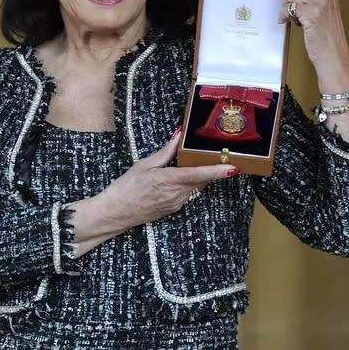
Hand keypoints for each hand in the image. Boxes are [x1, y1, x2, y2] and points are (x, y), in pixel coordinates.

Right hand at [75, 128, 237, 240]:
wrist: (115, 213)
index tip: (233, 168)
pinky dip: (186, 184)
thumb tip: (177, 136)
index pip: (200, 174)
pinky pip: (186, 194)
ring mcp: (176, 203)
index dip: (218, 171)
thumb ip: (165, 152)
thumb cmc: (126, 187)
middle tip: (216, 155)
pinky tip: (176, 178)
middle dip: (209, 168)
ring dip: (197, 176)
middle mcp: (177, 194)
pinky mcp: (173, 209)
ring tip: (190, 164)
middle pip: (201, 180)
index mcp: (170, 180)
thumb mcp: (144, 165)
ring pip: (195, 187)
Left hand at [273, 0, 348, 83]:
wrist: (333, 55)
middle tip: (282, 0)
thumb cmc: (324, 35)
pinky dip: (284, 16)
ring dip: (284, 6)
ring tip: (293, 18)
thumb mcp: (320, 8)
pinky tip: (290, 23)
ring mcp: (320, 1)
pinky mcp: (312, 13)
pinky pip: (287, 7)